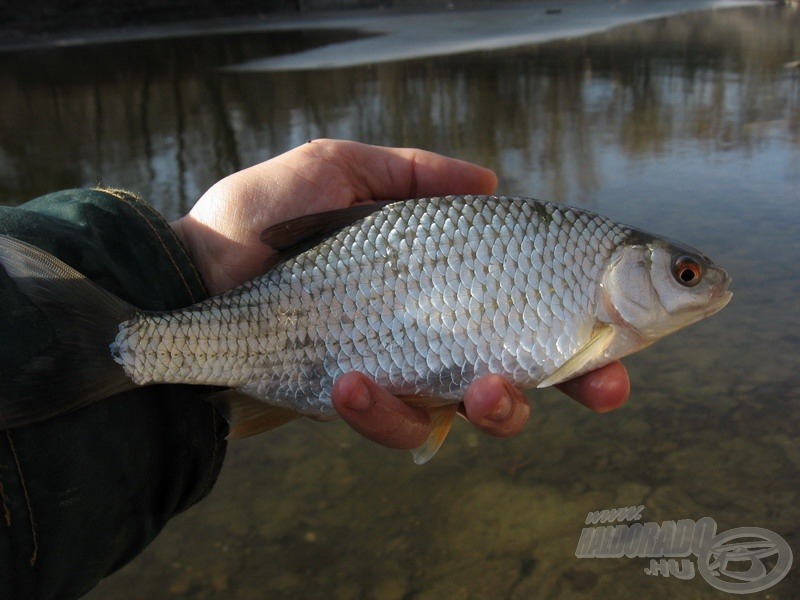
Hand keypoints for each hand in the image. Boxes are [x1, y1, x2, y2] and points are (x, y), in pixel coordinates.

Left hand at [171, 140, 628, 448]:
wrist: (184, 288)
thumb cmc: (255, 223)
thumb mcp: (333, 171)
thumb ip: (410, 173)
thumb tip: (491, 179)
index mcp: (438, 274)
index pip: (525, 294)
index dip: (580, 311)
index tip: (626, 325)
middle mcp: (431, 326)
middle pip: (525, 363)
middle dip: (575, 380)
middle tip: (606, 387)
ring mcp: (400, 372)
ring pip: (474, 409)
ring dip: (494, 407)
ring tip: (479, 389)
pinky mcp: (360, 407)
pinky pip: (395, 425)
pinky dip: (384, 410)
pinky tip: (349, 380)